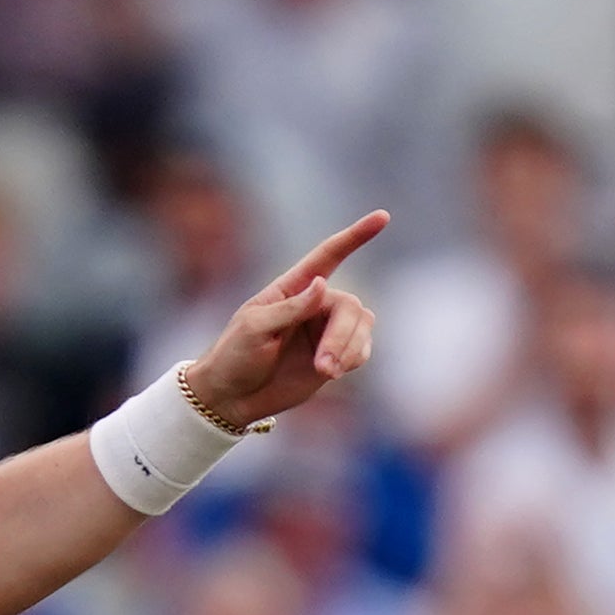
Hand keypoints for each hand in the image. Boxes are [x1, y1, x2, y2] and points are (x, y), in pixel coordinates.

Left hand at [184, 213, 386, 428]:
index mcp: (292, 288)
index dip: (355, 237)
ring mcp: (326, 331)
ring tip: (325, 372)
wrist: (232, 397)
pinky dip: (353, 359)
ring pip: (362, 327)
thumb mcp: (255, 328)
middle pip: (350, 305)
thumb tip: (322, 284)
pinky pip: (362, 350)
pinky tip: (332, 373)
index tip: (382, 217)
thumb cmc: (235, 356)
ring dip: (348, 350)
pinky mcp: (335, 356)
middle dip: (342, 335)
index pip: (327, 256)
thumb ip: (291, 308)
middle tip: (324, 367)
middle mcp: (315, 305)